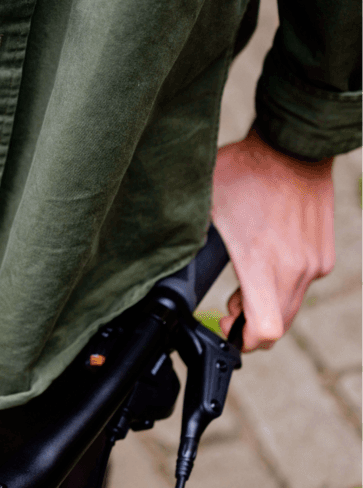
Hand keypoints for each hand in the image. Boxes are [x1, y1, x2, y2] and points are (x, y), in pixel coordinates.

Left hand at [211, 128, 334, 350]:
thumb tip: (164, 260)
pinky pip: (302, 285)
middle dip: (250, 326)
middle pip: (277, 325)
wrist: (293, 147)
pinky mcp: (324, 255)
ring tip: (242, 287)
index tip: (226, 332)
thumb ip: (192, 241)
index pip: (264, 330)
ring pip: (290, 306)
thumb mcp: (204, 207)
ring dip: (266, 306)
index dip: (243, 341)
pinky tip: (263, 266)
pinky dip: (282, 287)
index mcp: (262, 263)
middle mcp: (295, 269)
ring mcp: (314, 263)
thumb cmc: (245, 172)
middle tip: (226, 311)